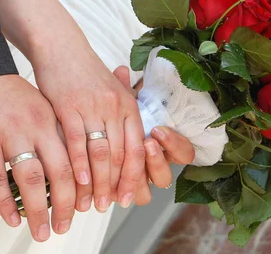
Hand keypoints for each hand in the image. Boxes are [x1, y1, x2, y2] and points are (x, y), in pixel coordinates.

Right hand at [0, 0, 145, 211]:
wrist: (60, 47)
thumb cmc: (84, 75)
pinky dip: (77, 164)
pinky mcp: (69, 105)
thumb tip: (121, 159)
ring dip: (96, 182)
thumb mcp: (110, 94)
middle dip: (113, 186)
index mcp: (128, 106)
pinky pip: (76, 141)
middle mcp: (115, 106)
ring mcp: (93, 106)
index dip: (133, 177)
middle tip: (106, 207)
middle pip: (119, 156)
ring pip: (99, 153)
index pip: (135, 149)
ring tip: (88, 203)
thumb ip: (119, 123)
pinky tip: (76, 181)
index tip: (126, 198)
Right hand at [0, 75, 75, 241]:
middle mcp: (35, 125)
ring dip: (39, 211)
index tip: (87, 206)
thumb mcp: (34, 105)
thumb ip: (49, 131)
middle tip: (67, 226)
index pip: (77, 157)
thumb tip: (63, 167)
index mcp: (51, 118)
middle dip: (68, 205)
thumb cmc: (0, 91)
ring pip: (31, 180)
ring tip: (43, 232)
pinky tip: (12, 219)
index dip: (85, 185)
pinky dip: (6, 203)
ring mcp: (8, 133)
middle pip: (61, 172)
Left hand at [111, 67, 194, 204]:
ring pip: (145, 194)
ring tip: (120, 171)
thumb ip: (122, 89)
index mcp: (161, 149)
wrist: (87, 129)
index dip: (173, 146)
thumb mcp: (116, 102)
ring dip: (137, 179)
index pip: (183, 154)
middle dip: (157, 163)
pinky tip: (105, 180)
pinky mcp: (115, 194)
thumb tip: (121, 70)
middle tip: (146, 146)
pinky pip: (119, 199)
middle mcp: (150, 170)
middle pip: (164, 178)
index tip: (157, 131)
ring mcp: (133, 185)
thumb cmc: (107, 117)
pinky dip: (114, 190)